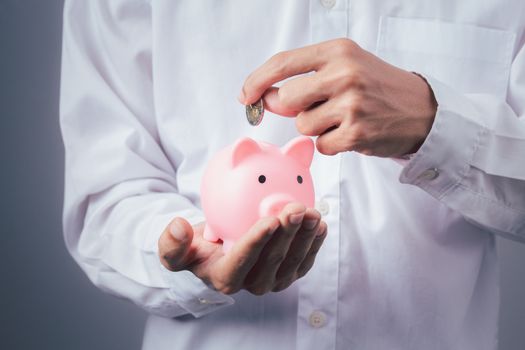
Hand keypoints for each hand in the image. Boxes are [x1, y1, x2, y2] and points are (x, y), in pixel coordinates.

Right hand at [158, 203, 326, 294]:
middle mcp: (251, 283)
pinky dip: (314, 244)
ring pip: (293, 261)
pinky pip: (304, 261)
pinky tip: (320, 225)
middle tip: (296, 208)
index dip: (257, 241)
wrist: (216, 252)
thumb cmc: (196, 247)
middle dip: (287, 234)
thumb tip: (178, 226)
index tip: (269, 219)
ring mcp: (272, 280)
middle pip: (273, 260)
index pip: (242, 260)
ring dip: (305, 237)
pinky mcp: (287, 274)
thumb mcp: (175, 247)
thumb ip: (172, 242)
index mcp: (225, 277)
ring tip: (313, 213)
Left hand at [239, 38, 436, 156]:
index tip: (246, 95)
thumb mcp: (344, 69)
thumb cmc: (377, 87)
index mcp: (338, 51)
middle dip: (294, 109)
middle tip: (318, 107)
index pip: (283, 63)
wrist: (421, 110)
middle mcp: (344, 74)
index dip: (257, 80)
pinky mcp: (357, 133)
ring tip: (343, 118)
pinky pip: (320, 145)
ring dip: (316, 128)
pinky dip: (330, 144)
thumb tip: (266, 98)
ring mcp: (352, 104)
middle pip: (287, 100)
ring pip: (303, 125)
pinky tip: (351, 133)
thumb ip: (304, 80)